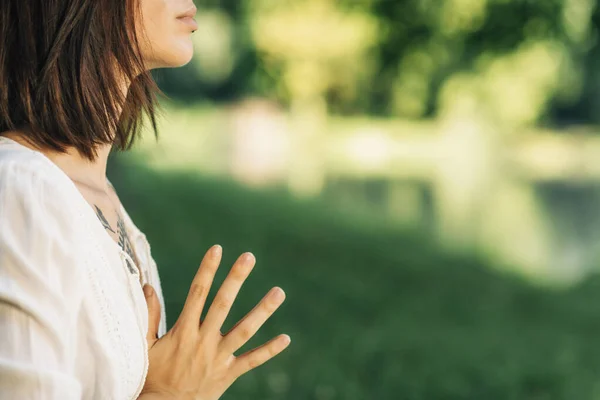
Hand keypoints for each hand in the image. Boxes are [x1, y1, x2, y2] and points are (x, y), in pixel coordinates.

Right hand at [139, 245, 289, 399]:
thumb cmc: (152, 377)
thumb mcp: (145, 346)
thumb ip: (149, 315)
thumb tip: (146, 286)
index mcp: (183, 331)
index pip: (197, 293)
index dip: (207, 270)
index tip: (217, 249)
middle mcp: (204, 340)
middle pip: (223, 304)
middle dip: (235, 279)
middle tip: (249, 257)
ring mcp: (218, 357)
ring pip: (244, 330)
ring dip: (263, 310)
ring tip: (279, 292)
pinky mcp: (228, 374)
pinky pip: (252, 360)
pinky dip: (269, 350)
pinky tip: (286, 338)